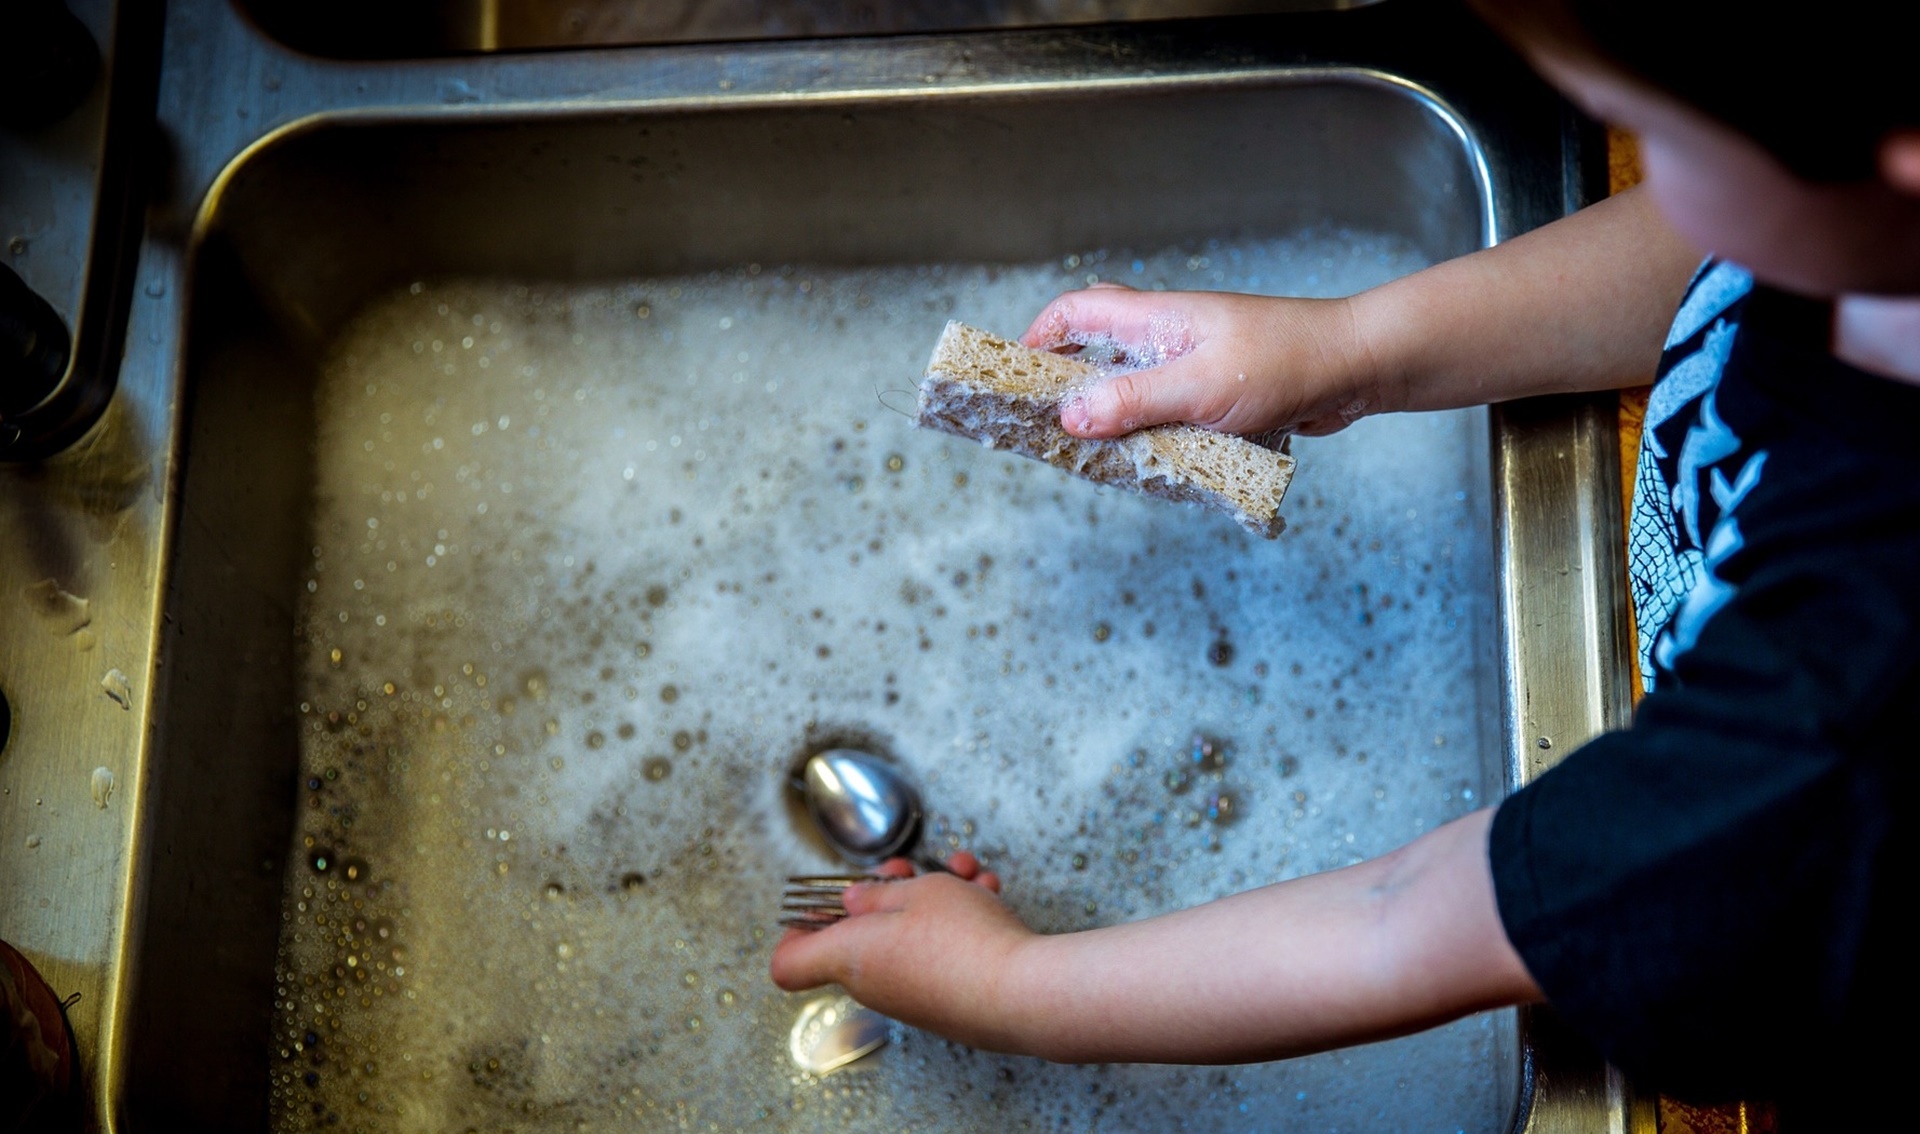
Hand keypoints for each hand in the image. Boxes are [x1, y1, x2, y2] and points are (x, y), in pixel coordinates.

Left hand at [769, 852, 1035, 1052]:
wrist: (1022, 992)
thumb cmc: (962, 940)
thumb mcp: (915, 892)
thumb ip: (877, 894)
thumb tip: (852, 904)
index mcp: (849, 957)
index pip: (788, 964)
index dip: (795, 931)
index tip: (818, 902)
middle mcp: (874, 984)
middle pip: (858, 936)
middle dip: (886, 892)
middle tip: (907, 869)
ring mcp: (913, 997)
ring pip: (908, 936)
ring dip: (934, 898)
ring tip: (965, 873)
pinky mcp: (948, 1002)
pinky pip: (940, 954)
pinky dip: (960, 922)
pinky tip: (987, 893)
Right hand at [1021, 283, 1380, 439]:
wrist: (1356, 368)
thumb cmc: (1286, 362)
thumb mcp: (1199, 387)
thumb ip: (1132, 402)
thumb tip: (1069, 415)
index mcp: (1156, 320)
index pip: (1076, 312)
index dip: (1038, 339)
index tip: (1012, 378)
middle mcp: (1167, 339)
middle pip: (1096, 353)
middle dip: (1065, 387)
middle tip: (1044, 429)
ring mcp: (1191, 366)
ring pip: (1130, 391)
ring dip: (1110, 421)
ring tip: (1090, 457)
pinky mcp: (1213, 396)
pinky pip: (1165, 416)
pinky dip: (1149, 438)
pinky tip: (1147, 466)